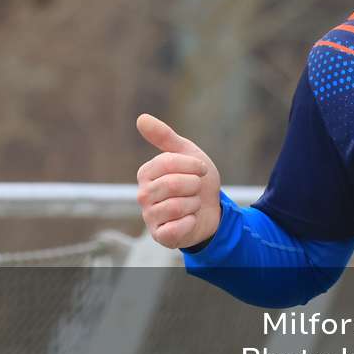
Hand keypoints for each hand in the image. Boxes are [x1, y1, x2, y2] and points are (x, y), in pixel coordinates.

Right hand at [136, 113, 221, 249]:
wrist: (212, 210)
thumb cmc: (196, 180)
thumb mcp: (187, 153)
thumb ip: (165, 137)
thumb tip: (141, 118)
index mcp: (146, 172)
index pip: (168, 162)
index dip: (192, 165)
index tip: (200, 169)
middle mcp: (143, 194)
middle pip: (173, 184)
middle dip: (195, 185)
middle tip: (195, 189)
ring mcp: (149, 216)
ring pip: (178, 205)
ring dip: (195, 203)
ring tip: (192, 204)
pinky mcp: (159, 235)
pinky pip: (177, 227)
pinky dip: (190, 222)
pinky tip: (189, 220)